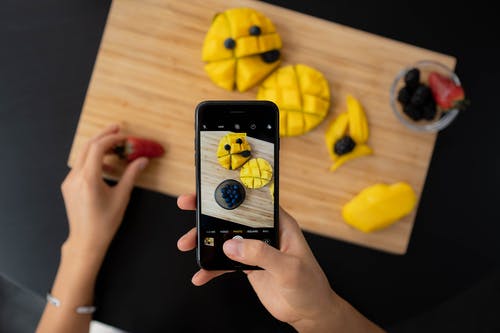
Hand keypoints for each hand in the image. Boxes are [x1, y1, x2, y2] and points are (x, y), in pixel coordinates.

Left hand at [61, 124, 147, 262]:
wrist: (86, 240)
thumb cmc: (105, 222)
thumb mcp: (122, 197)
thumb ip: (131, 175)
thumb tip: (142, 160)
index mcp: (88, 179)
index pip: (98, 148)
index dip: (112, 139)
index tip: (125, 137)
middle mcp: (75, 177)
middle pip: (87, 146)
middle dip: (103, 135)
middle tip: (117, 129)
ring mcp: (69, 181)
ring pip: (82, 155)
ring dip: (99, 149)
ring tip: (116, 151)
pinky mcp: (68, 186)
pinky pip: (80, 166)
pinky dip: (93, 161)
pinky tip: (107, 168)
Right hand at [177, 194, 382, 331]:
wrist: (308, 312)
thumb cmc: (310, 285)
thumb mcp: (289, 268)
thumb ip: (261, 255)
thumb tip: (232, 245)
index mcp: (279, 224)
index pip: (253, 202)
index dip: (232, 192)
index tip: (211, 189)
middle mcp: (265, 233)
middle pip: (232, 217)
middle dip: (208, 213)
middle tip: (188, 206)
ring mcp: (254, 249)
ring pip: (224, 238)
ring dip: (205, 241)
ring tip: (187, 244)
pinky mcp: (248, 265)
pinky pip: (224, 263)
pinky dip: (211, 268)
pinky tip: (201, 275)